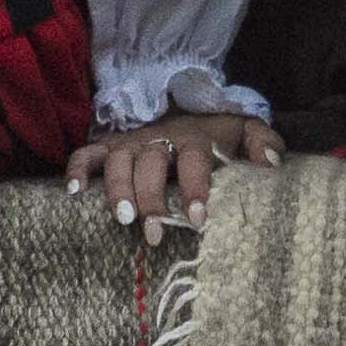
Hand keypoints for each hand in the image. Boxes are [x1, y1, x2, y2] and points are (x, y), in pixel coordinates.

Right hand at [65, 106, 279, 230]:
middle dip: (151, 199)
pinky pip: (86, 154)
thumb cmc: (217, 137)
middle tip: (153, 234)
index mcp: (195, 139)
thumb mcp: (245, 134)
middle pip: (151, 164)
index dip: (196, 187)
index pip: (195, 160)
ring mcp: (132, 143)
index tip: (199, 218)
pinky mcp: (110, 148)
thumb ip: (264, 144)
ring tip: (122, 221)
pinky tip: (74, 194)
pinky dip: (77, 170)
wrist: (186, 111)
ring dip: (117, 190)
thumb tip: (272, 165)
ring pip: (118, 162)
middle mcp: (160, 139)